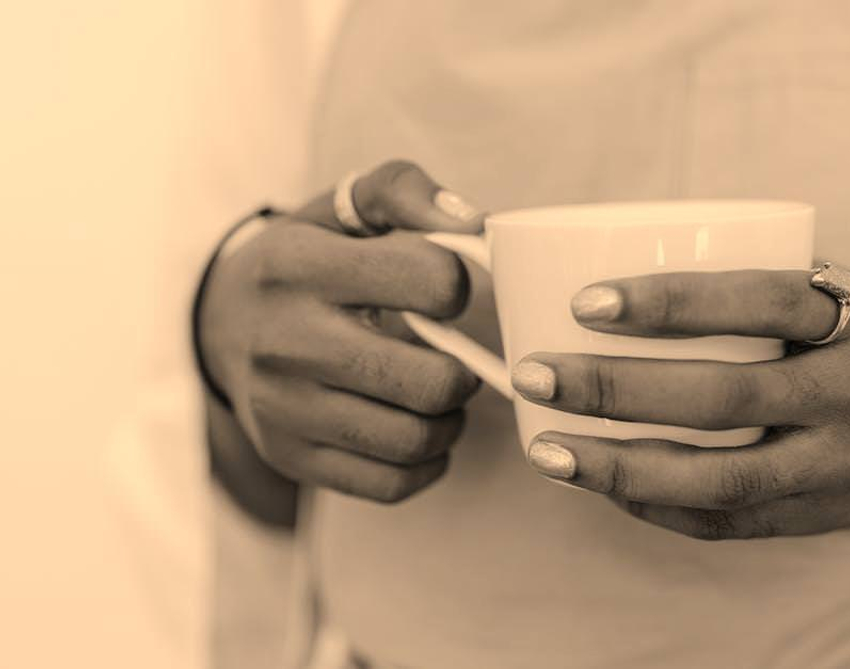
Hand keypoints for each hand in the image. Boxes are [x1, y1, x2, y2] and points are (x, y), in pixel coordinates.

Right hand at [200, 160, 484, 502]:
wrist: (221, 323)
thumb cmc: (307, 260)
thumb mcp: (341, 207)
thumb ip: (406, 191)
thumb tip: (472, 221)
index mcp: (299, 267)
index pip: (429, 280)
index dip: (457, 284)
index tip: (443, 291)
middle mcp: (285, 341)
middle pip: (431, 382)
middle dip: (463, 371)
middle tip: (452, 357)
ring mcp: (283, 409)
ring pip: (416, 440)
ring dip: (449, 421)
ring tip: (436, 395)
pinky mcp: (290, 457)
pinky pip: (392, 483)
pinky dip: (425, 463)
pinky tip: (416, 430)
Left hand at [512, 269, 849, 539]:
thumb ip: (781, 287)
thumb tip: (647, 261)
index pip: (763, 301)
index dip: (673, 301)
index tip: (588, 300)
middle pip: (729, 399)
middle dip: (619, 389)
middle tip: (536, 374)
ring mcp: (842, 467)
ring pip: (724, 481)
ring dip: (624, 468)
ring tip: (549, 448)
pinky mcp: (826, 517)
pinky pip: (734, 523)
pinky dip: (661, 507)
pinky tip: (605, 484)